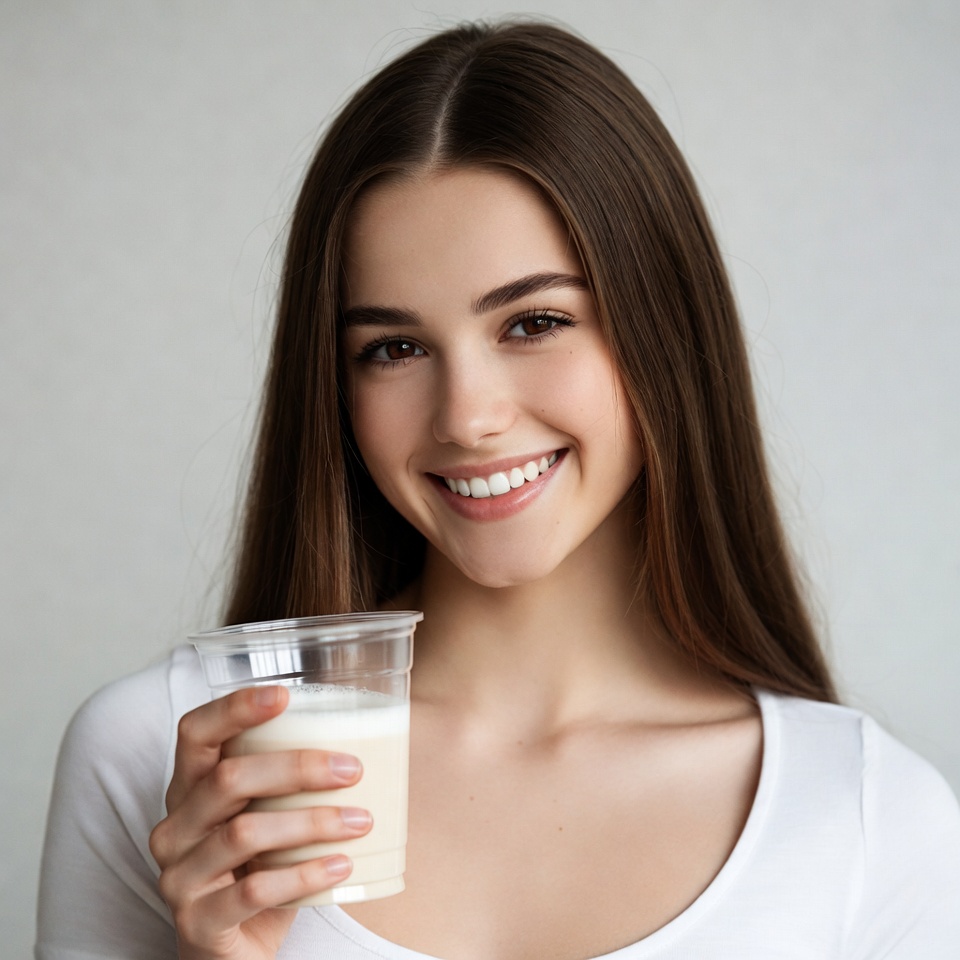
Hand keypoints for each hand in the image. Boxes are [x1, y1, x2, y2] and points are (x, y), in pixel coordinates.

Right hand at [149, 686, 370, 959]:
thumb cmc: (258, 868)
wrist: (233, 951)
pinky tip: (341, 865)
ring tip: (360, 821)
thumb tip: (368, 737)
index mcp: (189, 788)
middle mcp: (175, 827)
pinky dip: (305, 875)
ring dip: (312, 822)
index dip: (233, 709)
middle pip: (227, 779)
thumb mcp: (268, 817)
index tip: (285, 695)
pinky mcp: (198, 923)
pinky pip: (254, 891)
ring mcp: (179, 876)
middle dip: (297, 767)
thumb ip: (290, 782)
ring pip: (244, 833)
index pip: (194, 733)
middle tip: (352, 769)